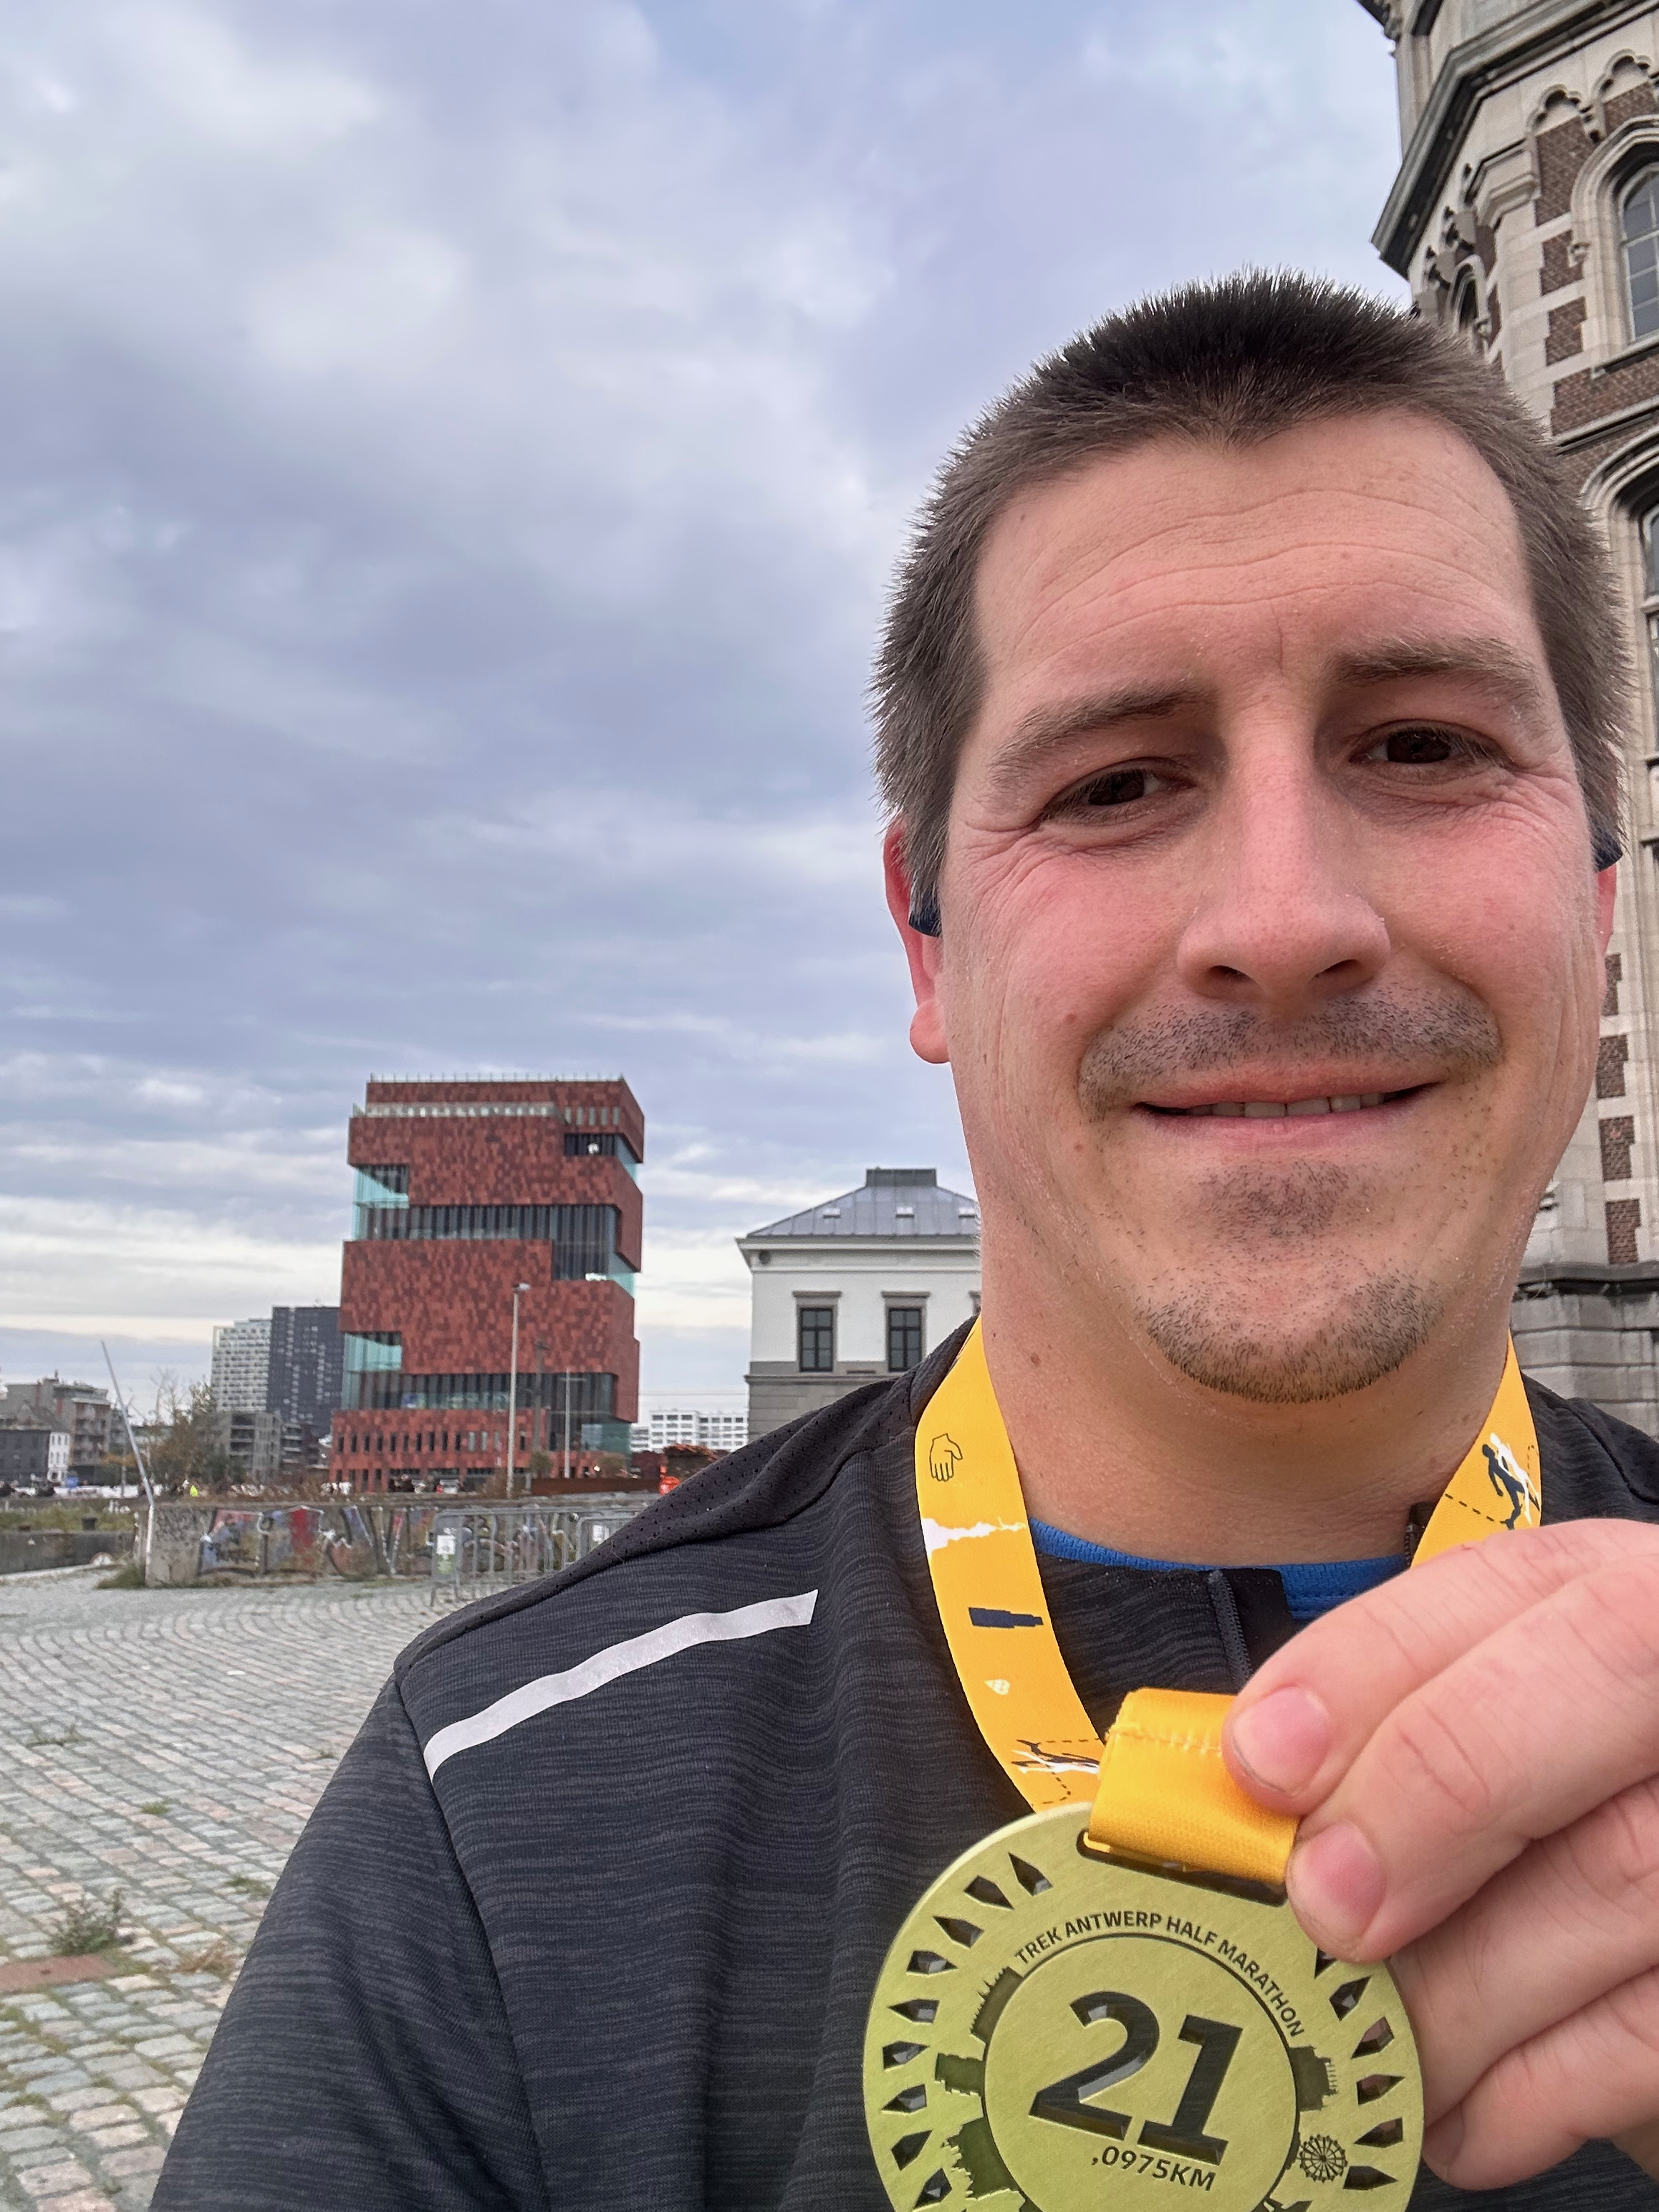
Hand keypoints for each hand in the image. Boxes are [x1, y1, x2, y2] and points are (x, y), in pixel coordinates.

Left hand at [1221, 1522, 1658, 2189]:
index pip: (1511, 1589)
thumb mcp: (1470, 1743)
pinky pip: (1654, 2031)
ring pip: (1625, 1866)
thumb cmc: (1537, 1838)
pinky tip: (1457, 2117)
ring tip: (1367, 2041)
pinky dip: (1534, 2091)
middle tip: (1324, 1910)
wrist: (1646, 1924)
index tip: (1263, 1764)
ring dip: (1461, 1983)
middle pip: (1597, 1684)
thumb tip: (1241, 1797)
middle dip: (1432, 1794)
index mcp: (1614, 1605)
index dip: (1374, 1667)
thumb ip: (1386, 1736)